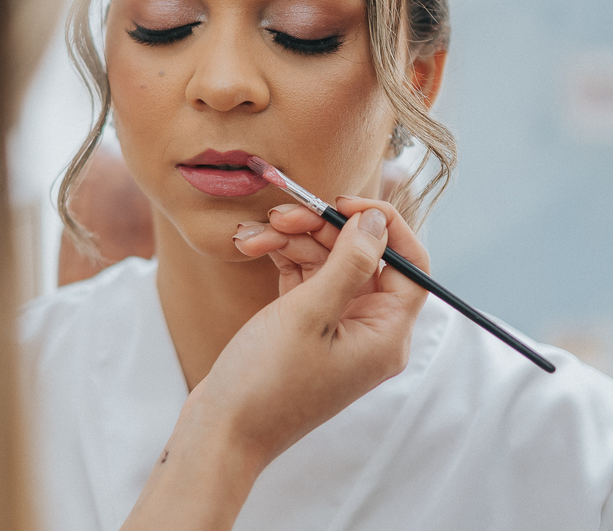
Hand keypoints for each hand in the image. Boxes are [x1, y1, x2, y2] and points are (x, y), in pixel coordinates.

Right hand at [208, 197, 428, 467]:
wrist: (223, 429)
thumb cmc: (268, 381)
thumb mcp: (309, 313)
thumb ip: (349, 263)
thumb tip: (376, 222)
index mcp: (386, 334)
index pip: (409, 265)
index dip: (384, 226)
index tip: (344, 203)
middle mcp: (369, 332)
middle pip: (362, 258)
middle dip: (322, 230)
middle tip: (284, 214)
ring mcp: (337, 331)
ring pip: (327, 264)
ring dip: (294, 242)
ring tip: (259, 234)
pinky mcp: (306, 329)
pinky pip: (305, 280)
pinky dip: (283, 260)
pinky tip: (255, 248)